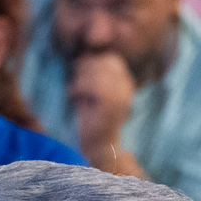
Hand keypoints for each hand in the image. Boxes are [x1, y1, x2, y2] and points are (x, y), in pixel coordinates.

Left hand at [63, 49, 137, 163]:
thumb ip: (92, 71)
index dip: (93, 61)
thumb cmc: (91, 117)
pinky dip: (79, 88)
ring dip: (80, 79)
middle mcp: (127, 86)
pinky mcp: (113, 104)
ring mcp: (122, 95)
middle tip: (76, 84)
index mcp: (125, 81)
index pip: (111, 57)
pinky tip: (73, 96)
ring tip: (74, 91)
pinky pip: (94, 85)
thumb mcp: (92, 88)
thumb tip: (83, 54)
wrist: (98, 146)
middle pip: (105, 60)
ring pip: (98, 70)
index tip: (80, 74)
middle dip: (85, 67)